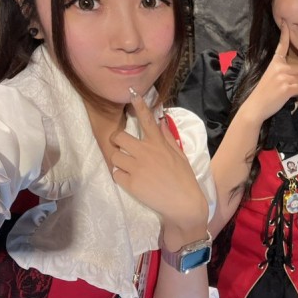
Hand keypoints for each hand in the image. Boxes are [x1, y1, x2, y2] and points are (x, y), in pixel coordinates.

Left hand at [110, 92, 208, 232]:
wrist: (184, 203)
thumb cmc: (184, 179)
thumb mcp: (179, 155)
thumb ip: (167, 138)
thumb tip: (161, 122)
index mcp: (159, 144)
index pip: (147, 120)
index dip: (139, 105)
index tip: (132, 94)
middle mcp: (146, 152)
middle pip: (119, 137)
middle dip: (117, 142)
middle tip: (123, 149)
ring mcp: (137, 167)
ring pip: (114, 156)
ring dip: (118, 160)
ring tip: (128, 168)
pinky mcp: (130, 183)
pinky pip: (115, 174)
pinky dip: (120, 177)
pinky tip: (131, 181)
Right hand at [241, 21, 297, 121]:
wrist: (255, 106)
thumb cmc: (263, 93)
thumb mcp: (269, 76)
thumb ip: (280, 70)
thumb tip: (295, 71)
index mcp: (274, 63)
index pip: (281, 46)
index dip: (285, 34)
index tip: (286, 23)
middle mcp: (279, 67)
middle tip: (286, 88)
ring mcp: (283, 77)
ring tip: (286, 93)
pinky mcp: (287, 87)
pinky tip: (288, 97)